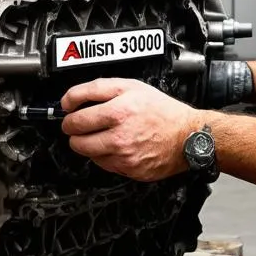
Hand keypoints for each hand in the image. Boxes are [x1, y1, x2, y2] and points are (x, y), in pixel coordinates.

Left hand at [60, 78, 204, 181]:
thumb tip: (74, 98)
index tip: (67, 108)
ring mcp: (123, 155)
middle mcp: (119, 135)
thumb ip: (100, 88)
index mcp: (118, 111)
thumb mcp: (133, 86)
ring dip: (86, 143)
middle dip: (72, 128)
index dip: (67, 108)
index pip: (76, 113)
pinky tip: (114, 145)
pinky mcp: (129, 169)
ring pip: (86, 152)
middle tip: (78, 124)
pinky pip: (103, 164)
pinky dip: (103, 155)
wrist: (189, 136)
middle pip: (76, 136)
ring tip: (98, 134)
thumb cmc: (164, 110)